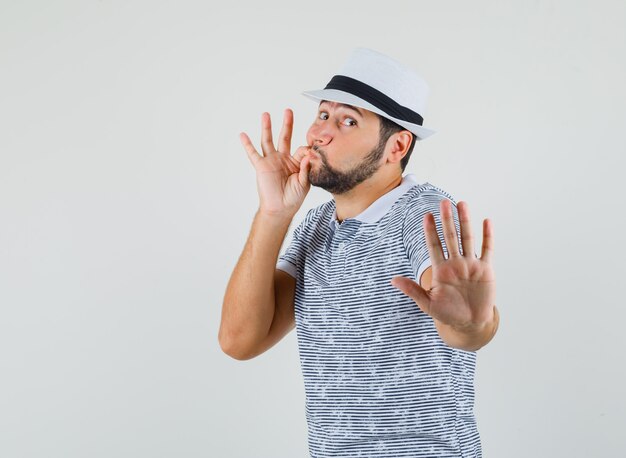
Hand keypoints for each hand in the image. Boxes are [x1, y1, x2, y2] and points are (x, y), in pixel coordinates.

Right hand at [240, 108, 312, 217]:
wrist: (281, 209)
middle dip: (287, 124)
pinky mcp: (261, 166)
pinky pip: (253, 154)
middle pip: (285, 137)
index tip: (311, 156)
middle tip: (288, 110)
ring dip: (267, 127)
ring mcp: (271, 161)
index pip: (302, 150)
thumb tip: (309, 153)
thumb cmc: (293, 198)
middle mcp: (282, 159)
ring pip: (268, 140)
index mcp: (295, 163)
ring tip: (266, 114)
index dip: (307, 152)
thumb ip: (306, 168)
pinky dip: (247, 144)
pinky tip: (242, 135)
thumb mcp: (304, 182)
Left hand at [391, 199, 495, 333]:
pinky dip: (487, 236)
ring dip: (465, 221)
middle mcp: (455, 263)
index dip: (430, 231)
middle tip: (444, 202)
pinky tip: (486, 221)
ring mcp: (470, 264)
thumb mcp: (427, 304)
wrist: (469, 323)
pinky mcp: (485, 269)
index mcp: (440, 269)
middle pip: (450, 237)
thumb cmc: (448, 313)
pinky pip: (487, 250)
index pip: (434, 245)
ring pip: (467, 238)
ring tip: (462, 204)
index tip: (426, 216)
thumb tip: (393, 280)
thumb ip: (413, 290)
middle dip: (447, 220)